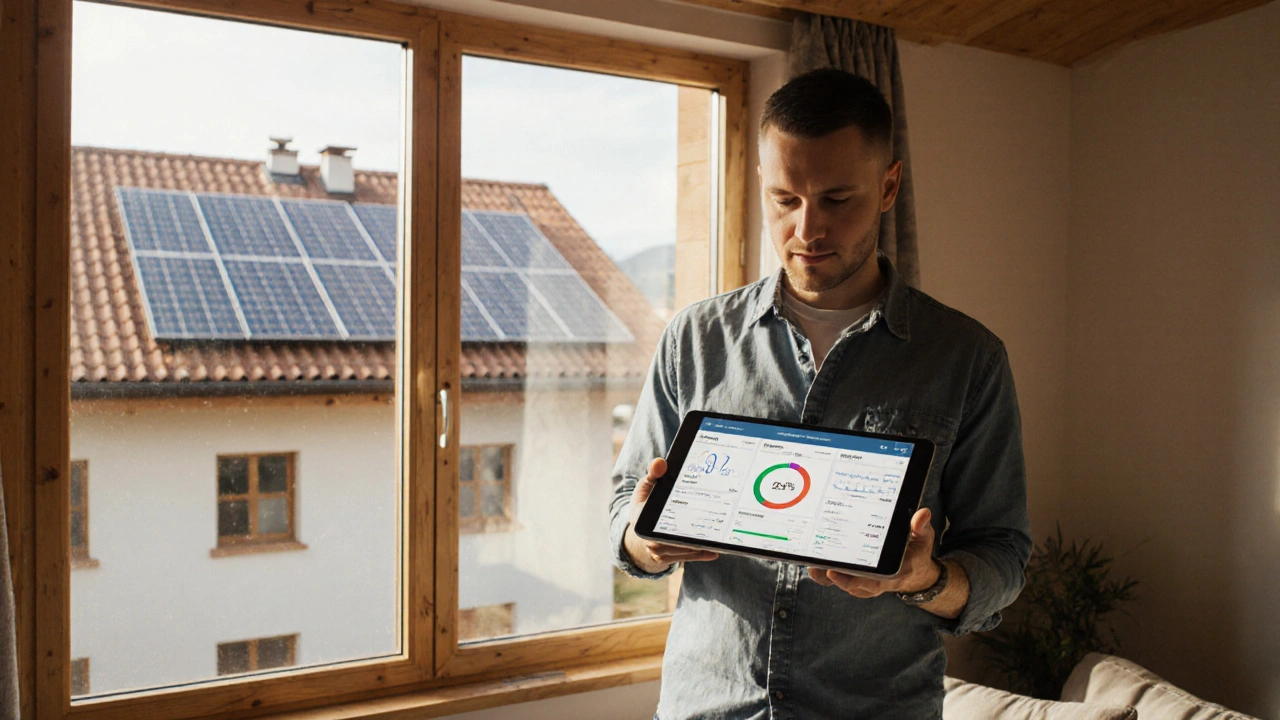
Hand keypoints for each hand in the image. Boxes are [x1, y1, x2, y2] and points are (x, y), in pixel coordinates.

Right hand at [624, 457, 718, 573]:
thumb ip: (653, 474)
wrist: (639, 528)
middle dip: (697, 534)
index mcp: (643, 519)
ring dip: (702, 544)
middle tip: (716, 527)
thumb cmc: (645, 504)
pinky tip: (715, 550)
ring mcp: (658, 551)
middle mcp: (650, 539)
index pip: (664, 520)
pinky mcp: (666, 559)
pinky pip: (687, 557)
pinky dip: (702, 554)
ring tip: (719, 536)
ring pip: (685, 549)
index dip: (681, 520)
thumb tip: (661, 463)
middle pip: (678, 539)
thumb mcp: (646, 486)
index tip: (697, 514)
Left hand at [807, 507, 938, 597]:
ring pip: (840, 582)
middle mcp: (875, 582)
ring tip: (810, 564)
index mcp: (891, 576)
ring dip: (824, 575)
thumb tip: (923, 514)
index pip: (869, 583)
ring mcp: (864, 582)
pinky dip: (825, 572)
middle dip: (830, 577)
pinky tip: (814, 557)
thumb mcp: (924, 539)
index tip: (832, 573)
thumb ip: (921, 528)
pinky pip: (838, 578)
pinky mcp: (856, 578)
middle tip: (814, 567)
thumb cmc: (917, 552)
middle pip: (848, 584)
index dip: (849, 581)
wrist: (915, 571)